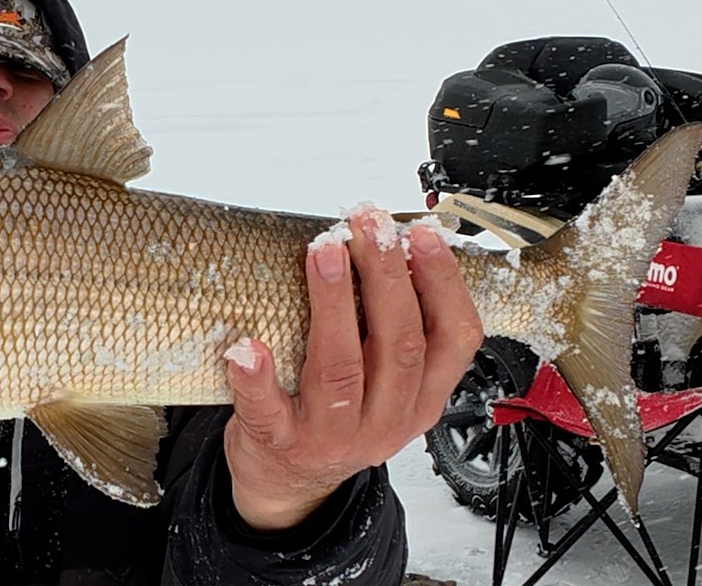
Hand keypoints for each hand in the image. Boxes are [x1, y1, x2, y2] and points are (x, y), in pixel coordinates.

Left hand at [222, 210, 482, 530]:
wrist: (285, 477)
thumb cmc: (333, 411)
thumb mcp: (383, 379)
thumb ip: (389, 326)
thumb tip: (384, 242)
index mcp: (421, 398)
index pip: (453, 338)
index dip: (442, 283)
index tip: (420, 236)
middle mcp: (386, 419)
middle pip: (399, 343)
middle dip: (386, 275)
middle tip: (367, 225)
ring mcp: (333, 435)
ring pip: (341, 368)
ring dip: (334, 304)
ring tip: (323, 253)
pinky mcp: (280, 442)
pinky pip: (268, 410)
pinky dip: (257, 378)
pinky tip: (247, 347)